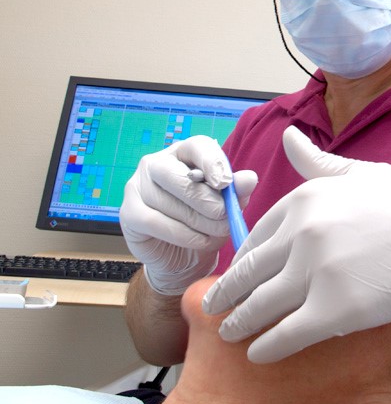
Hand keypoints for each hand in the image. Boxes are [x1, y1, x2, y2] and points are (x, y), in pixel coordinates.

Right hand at [120, 135, 257, 294]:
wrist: (183, 257)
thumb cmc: (206, 222)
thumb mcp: (227, 206)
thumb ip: (237, 191)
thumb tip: (249, 178)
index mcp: (184, 153)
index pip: (197, 146)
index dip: (212, 163)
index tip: (226, 183)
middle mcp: (156, 163)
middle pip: (180, 177)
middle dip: (208, 201)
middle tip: (225, 217)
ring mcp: (137, 186)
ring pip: (170, 203)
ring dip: (200, 222)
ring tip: (216, 232)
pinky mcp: (129, 212)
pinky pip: (156, 222)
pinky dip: (182, 234)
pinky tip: (199, 240)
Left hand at [202, 126, 390, 362]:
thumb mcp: (361, 172)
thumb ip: (317, 162)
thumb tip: (288, 137)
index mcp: (305, 198)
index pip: (257, 236)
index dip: (242, 260)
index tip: (236, 275)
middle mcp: (303, 232)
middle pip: (250, 272)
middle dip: (227, 294)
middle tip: (215, 309)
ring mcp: (318, 271)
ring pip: (261, 305)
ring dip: (240, 323)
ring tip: (231, 334)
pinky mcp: (337, 309)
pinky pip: (288, 334)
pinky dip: (268, 347)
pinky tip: (259, 354)